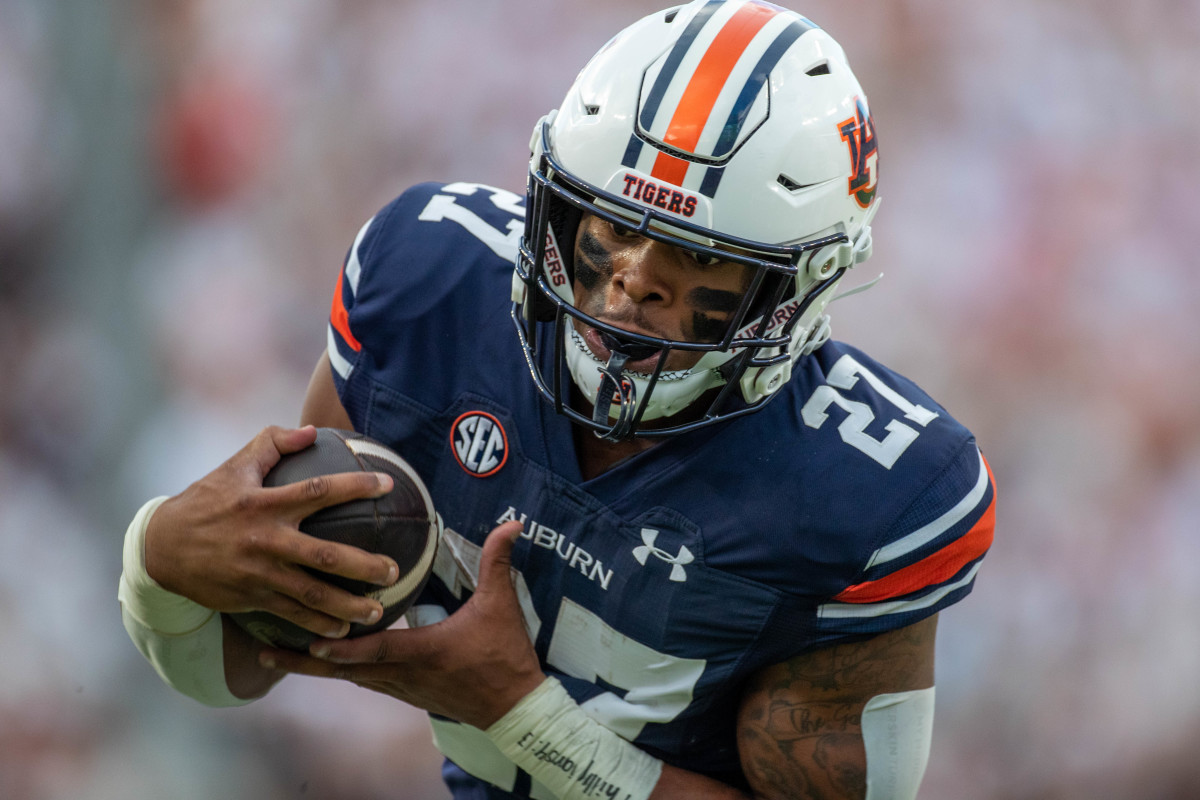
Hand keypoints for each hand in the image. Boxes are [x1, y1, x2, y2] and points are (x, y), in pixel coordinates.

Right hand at [144, 425, 400, 638]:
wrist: (161, 548)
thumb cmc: (206, 501)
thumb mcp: (234, 466)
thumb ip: (273, 443)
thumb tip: (313, 430)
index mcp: (265, 504)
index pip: (319, 491)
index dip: (356, 486)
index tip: (389, 484)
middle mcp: (266, 540)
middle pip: (324, 555)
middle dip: (364, 566)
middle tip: (394, 571)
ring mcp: (260, 574)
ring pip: (311, 595)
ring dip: (348, 607)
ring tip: (378, 612)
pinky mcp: (252, 598)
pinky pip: (291, 615)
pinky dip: (318, 626)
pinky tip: (343, 633)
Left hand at [259, 520, 545, 729]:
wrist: (512, 707)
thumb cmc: (504, 656)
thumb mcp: (502, 606)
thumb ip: (497, 561)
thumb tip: (509, 524)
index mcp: (422, 651)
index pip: (374, 649)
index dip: (340, 646)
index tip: (307, 637)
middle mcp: (402, 674)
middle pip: (344, 670)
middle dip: (302, 660)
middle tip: (265, 650)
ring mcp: (401, 686)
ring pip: (348, 677)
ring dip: (314, 666)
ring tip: (278, 652)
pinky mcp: (405, 692)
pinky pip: (362, 680)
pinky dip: (338, 670)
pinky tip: (322, 659)